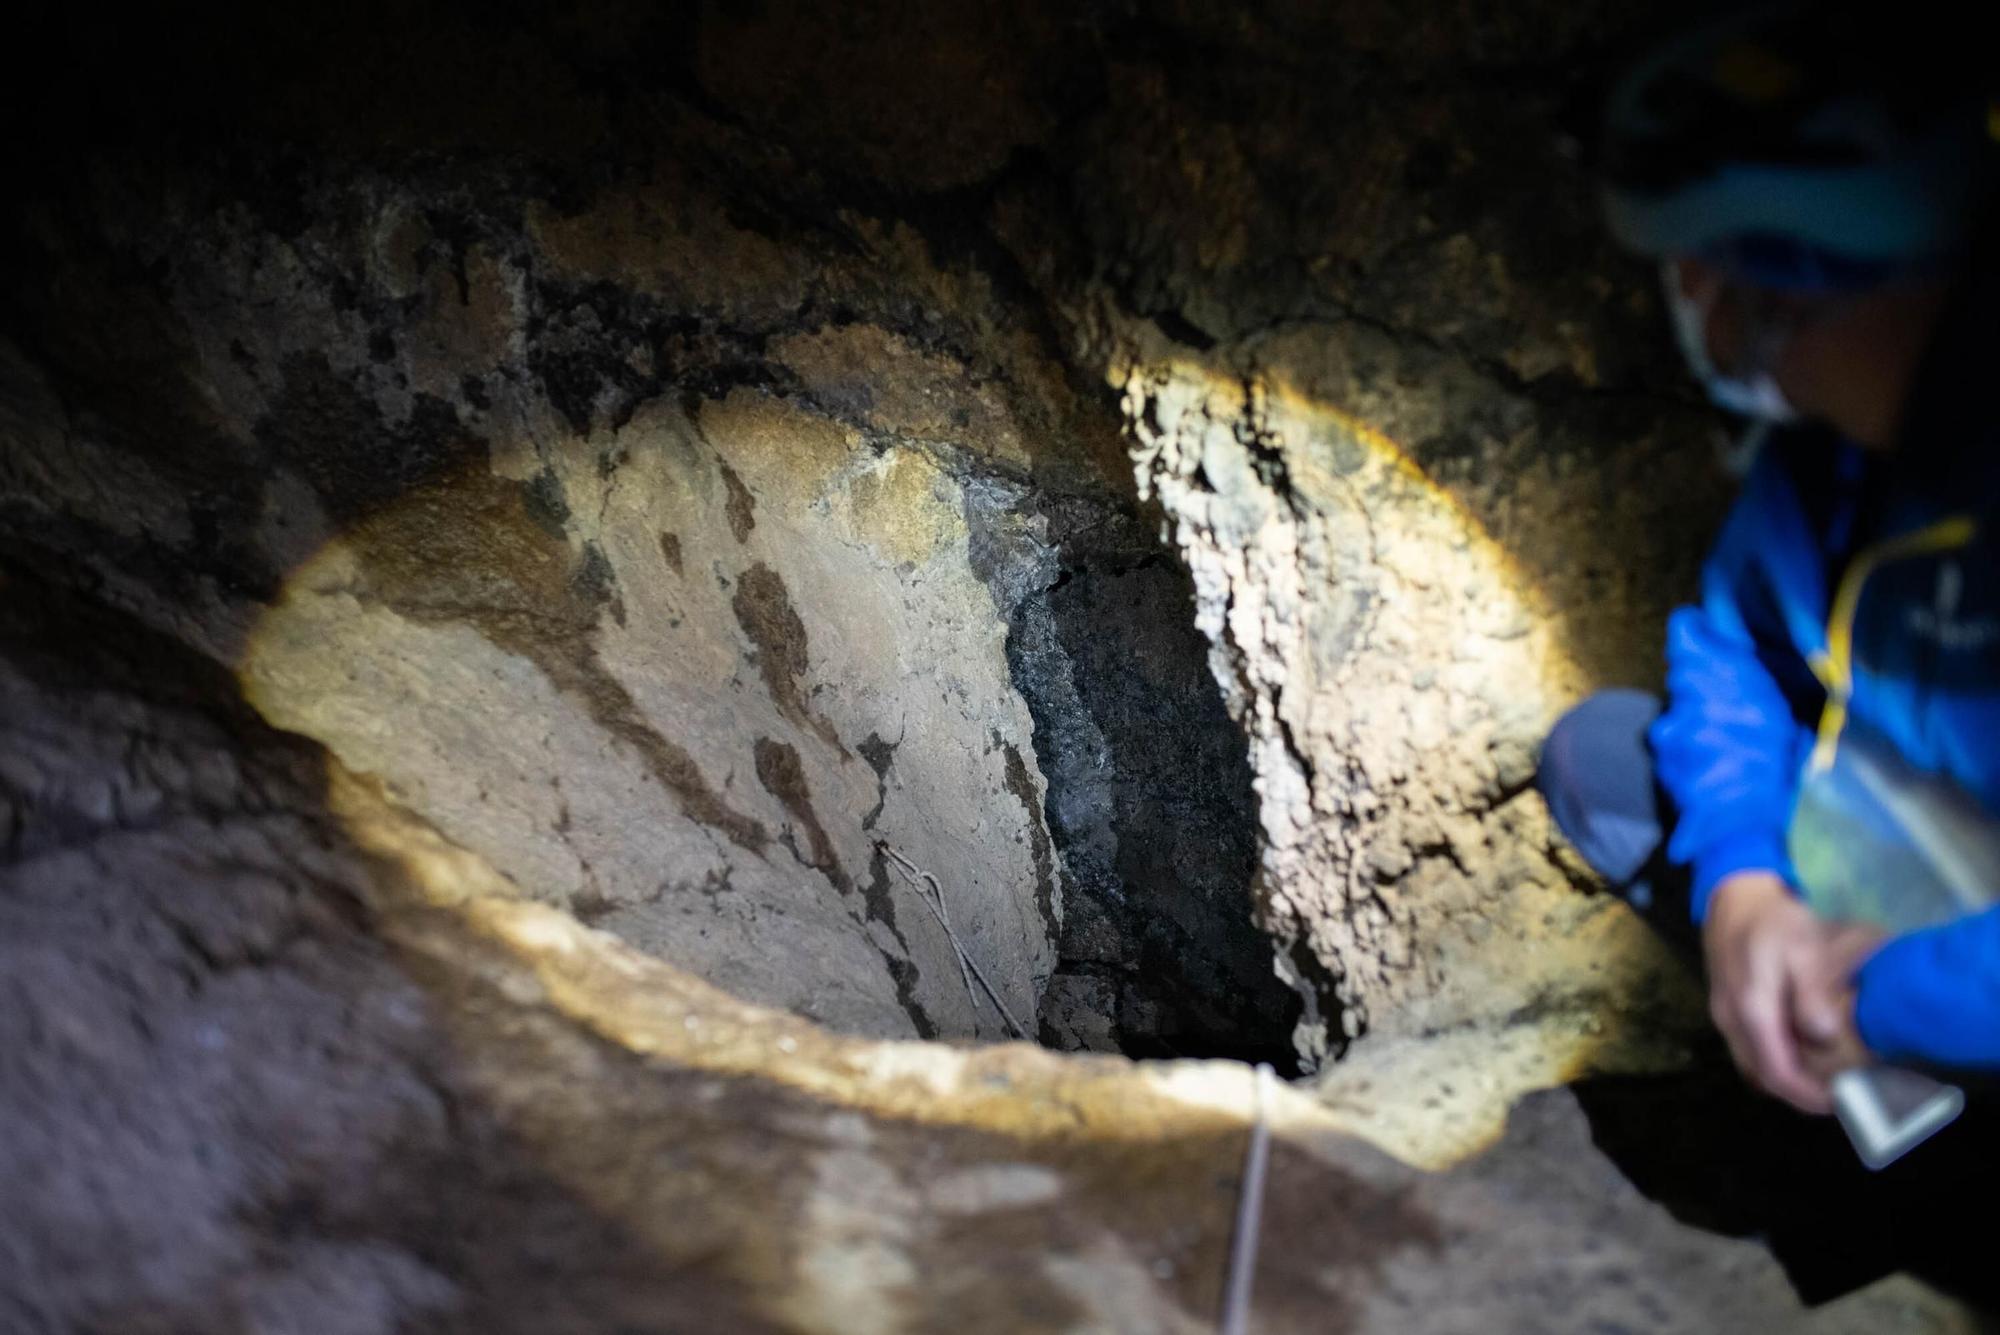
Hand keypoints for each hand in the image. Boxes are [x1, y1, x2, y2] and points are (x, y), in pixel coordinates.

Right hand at [1702, 871, 1887, 1113]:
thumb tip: (1824, 1038)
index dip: (1806, 1095)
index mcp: (1752, 1010)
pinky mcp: (1724, 1008)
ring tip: (1820, 1078)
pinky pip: (1747, 1049)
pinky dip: (1772, 1060)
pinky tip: (1797, 1050)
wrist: (1734, 896)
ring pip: (1751, 1065)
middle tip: (1837, 1094)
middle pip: (1762, 1076)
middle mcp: (1731, 1021)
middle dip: (1797, 1093)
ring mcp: (1723, 1016)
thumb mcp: (1803, 949)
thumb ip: (1811, 994)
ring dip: (1783, 1079)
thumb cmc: (1774, 921)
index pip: (1777, 1071)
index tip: (1839, 1102)